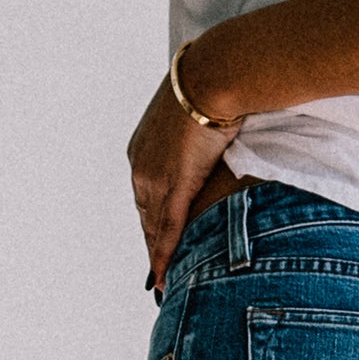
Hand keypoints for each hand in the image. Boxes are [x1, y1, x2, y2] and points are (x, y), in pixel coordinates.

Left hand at [128, 69, 235, 292]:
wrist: (216, 73)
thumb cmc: (214, 84)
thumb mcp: (198, 114)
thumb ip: (198, 136)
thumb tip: (216, 138)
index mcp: (143, 147)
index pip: (146, 194)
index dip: (152, 222)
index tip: (156, 241)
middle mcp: (142, 165)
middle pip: (146, 216)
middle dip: (153, 245)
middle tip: (159, 274)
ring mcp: (155, 177)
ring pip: (154, 228)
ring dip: (159, 258)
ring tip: (164, 285)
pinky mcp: (174, 185)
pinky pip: (167, 229)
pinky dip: (164, 255)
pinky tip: (164, 277)